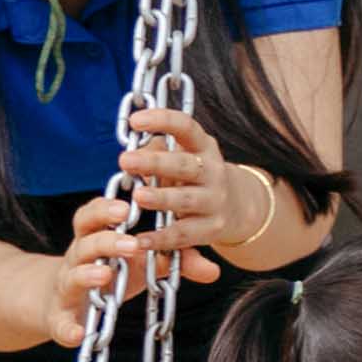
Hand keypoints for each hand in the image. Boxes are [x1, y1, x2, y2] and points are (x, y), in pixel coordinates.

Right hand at [46, 196, 208, 347]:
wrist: (66, 301)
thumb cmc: (112, 274)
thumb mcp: (141, 264)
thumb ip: (174, 262)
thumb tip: (214, 270)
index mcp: (95, 239)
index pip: (93, 216)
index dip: (106, 209)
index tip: (127, 208)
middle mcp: (77, 260)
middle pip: (84, 243)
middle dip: (106, 241)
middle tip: (131, 243)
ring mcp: (66, 288)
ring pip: (71, 277)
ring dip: (87, 275)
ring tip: (105, 276)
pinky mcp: (60, 318)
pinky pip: (60, 324)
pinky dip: (67, 329)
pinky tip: (78, 335)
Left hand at [115, 108, 261, 246]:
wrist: (236, 206)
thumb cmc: (192, 177)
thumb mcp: (180, 157)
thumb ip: (156, 153)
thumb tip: (131, 154)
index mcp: (202, 147)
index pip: (186, 127)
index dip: (162, 121)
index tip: (136, 121)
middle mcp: (213, 171)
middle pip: (185, 165)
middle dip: (155, 163)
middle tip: (126, 160)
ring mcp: (215, 200)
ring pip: (186, 200)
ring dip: (162, 198)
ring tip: (139, 196)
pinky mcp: (212, 228)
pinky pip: (184, 234)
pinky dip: (162, 238)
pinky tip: (141, 240)